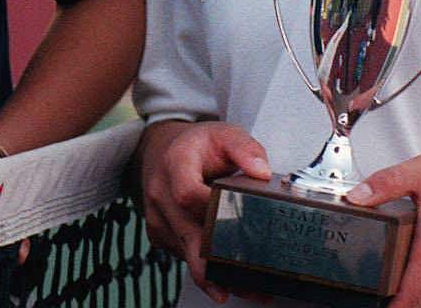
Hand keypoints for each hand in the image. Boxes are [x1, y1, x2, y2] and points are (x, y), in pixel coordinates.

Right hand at [140, 121, 269, 303]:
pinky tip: (232, 279)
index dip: (214, 212)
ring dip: (217, 275)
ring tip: (252, 288)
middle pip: (187, 236)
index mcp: (175, 164)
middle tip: (249, 286)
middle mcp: (160, 194)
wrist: (160, 151)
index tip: (244, 225)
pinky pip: (184, 257)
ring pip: (187, 254)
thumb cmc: (196, 145)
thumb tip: (262, 172)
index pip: (188, 194)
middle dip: (217, 265)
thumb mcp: (223, 133)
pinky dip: (207, 270)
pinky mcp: (161, 237)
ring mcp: (158, 219)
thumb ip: (245, 148)